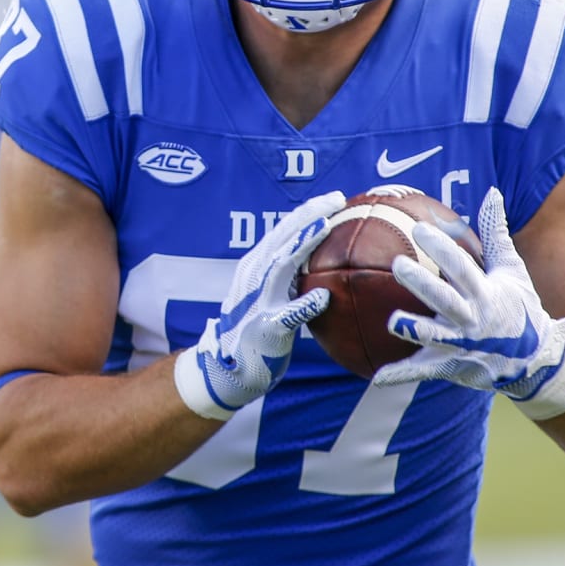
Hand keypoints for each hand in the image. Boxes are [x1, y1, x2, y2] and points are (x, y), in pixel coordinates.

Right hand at [175, 190, 345, 419]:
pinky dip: (303, 305)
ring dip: (301, 246)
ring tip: (324, 228)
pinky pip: (286, 316)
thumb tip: (324, 259)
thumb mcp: (271, 294)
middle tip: (335, 199)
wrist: (228, 367)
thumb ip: (290, 275)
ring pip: (279, 266)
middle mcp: (254, 277)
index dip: (307, 212)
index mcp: (257, 266)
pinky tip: (322, 297)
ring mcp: (258, 301)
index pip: (283, 231)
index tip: (335, 198)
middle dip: (308, 215)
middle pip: (281, 238)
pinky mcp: (264, 329)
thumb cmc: (257, 327)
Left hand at [371, 187, 564, 419]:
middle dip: (423, 283)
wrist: (535, 362)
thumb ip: (496, 234)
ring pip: (435, 336)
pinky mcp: (451, 368)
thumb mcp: (512, 271)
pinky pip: (422, 371)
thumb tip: (492, 193)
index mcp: (486, 293)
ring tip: (391, 321)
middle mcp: (473, 319)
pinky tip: (376, 377)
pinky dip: (401, 375)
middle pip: (445, 298)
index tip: (421, 228)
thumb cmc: (518, 308)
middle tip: (397, 263)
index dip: (443, 248)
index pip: (462, 266)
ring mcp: (462, 346)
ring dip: (414, 329)